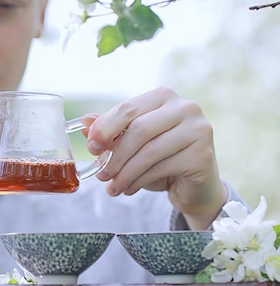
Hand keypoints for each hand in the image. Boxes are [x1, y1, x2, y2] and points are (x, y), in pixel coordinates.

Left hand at [86, 87, 226, 229]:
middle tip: (100, 173)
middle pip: (138, 129)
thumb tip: (83, 122)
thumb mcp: (132, 142)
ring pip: (149, 152)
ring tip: (112, 186)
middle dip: (115, 155)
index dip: (105, 128)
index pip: (127, 109)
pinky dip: (139, 181)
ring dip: (124, 173)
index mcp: (163, 96)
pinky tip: (129, 188)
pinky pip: (161, 168)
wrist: (194, 184)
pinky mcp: (202, 155)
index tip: (91, 148)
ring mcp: (198, 130)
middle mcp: (185, 108)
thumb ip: (110, 130)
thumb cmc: (160, 157)